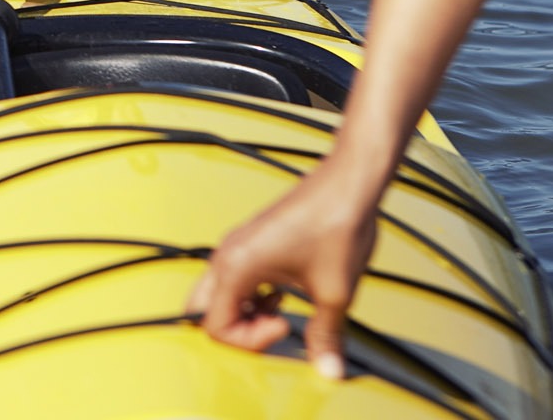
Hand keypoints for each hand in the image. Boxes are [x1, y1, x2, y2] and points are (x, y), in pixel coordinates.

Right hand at [186, 159, 379, 379]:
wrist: (348, 182)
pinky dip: (251, 296)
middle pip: (203, 310)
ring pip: (218, 294)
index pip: (214, 326)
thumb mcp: (334, 292)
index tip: (286, 327)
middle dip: (235, 331)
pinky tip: (283, 294)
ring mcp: (238, 246)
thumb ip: (325, 336)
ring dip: (244, 313)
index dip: (249, 341)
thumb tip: (328, 371)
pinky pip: (234, 278)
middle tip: (271, 329)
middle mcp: (228, 254)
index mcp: (236, 267)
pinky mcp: (251, 241)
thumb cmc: (337, 225)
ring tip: (280, 312)